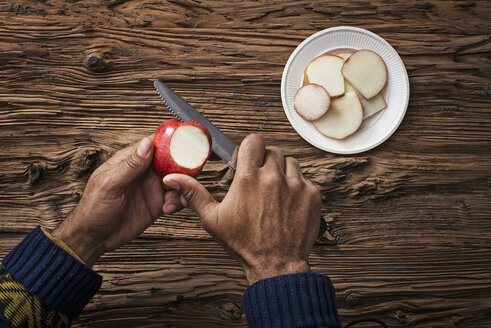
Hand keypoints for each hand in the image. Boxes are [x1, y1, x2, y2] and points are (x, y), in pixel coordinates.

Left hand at [53, 136, 183, 266]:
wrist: (94, 238)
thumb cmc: (93, 208)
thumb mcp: (110, 184)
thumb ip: (130, 165)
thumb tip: (147, 144)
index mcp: (130, 161)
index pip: (154, 143)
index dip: (171, 141)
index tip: (186, 141)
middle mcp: (144, 171)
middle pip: (171, 161)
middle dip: (183, 166)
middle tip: (188, 176)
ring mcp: (152, 187)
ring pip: (177, 179)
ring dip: (182, 187)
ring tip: (177, 198)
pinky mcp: (157, 203)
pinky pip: (175, 197)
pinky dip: (178, 201)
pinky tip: (169, 208)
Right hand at [163, 134, 321, 283]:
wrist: (276, 264)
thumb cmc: (244, 244)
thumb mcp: (213, 219)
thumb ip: (194, 193)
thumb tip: (173, 178)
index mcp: (248, 178)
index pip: (253, 140)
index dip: (249, 148)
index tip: (247, 160)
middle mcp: (273, 177)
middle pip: (272, 150)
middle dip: (265, 161)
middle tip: (260, 180)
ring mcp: (295, 185)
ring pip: (290, 162)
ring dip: (282, 172)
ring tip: (275, 193)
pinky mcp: (311, 195)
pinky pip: (305, 179)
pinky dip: (297, 187)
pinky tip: (288, 203)